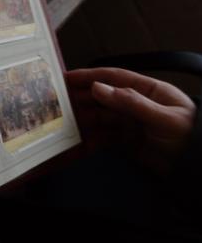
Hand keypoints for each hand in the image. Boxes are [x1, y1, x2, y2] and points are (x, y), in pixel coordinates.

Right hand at [66, 67, 196, 172]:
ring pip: (100, 117)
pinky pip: (104, 138)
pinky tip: (81, 143)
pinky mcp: (128, 142)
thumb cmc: (192, 138)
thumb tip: (100, 88)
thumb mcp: (164, 118)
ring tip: (65, 123)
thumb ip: (132, 102)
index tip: (67, 77)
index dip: (89, 76)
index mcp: (149, 91)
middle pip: (102, 97)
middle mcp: (137, 104)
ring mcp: (132, 123)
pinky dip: (91, 140)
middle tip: (58, 101)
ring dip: (83, 119)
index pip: (114, 77)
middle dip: (80, 98)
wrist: (197, 170)